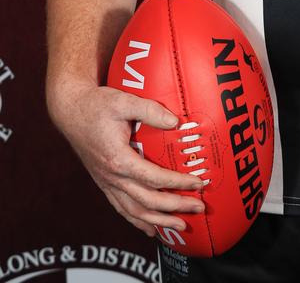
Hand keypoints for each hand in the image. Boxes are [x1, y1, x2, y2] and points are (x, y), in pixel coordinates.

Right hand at [49, 80, 205, 236]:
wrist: (70, 111)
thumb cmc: (97, 105)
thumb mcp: (124, 101)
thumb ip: (150, 110)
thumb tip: (175, 122)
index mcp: (118, 159)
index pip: (154, 178)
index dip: (177, 183)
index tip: (198, 182)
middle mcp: (112, 176)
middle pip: (147, 201)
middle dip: (175, 207)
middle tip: (198, 207)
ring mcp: (107, 182)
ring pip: (134, 211)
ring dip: (159, 220)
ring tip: (180, 226)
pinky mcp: (104, 182)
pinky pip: (121, 208)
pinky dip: (137, 221)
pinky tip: (151, 228)